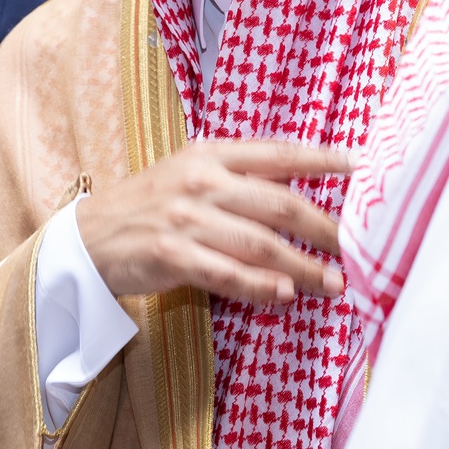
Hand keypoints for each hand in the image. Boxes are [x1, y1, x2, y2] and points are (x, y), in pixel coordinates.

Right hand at [75, 141, 352, 307]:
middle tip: (360, 247)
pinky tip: (284, 295)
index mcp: (209, 154)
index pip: (278, 153)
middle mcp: (200, 181)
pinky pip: (226, 273)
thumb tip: (300, 192)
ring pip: (261, 244)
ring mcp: (184, 218)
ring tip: (335, 283)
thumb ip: (238, 179)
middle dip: (327, 228)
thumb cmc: (147, 207)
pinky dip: (259, 286)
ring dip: (304, 267)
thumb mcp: (188, 175)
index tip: (361, 167)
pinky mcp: (170, 254)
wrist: (87, 237)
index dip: (322, 160)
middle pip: (280, 203)